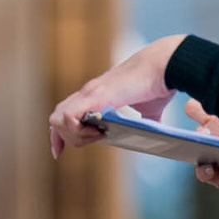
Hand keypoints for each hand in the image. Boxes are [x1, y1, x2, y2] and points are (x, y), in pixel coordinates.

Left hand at [47, 34, 183, 156]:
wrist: (164, 66)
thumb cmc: (158, 84)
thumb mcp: (149, 109)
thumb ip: (146, 120)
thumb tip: (157, 136)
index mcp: (94, 97)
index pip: (62, 116)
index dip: (57, 136)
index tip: (58, 153)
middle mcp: (87, 94)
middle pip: (55, 121)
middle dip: (69, 139)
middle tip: (98, 137)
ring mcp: (88, 93)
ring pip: (56, 120)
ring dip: (75, 136)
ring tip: (101, 134)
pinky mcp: (94, 95)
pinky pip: (68, 117)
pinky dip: (79, 130)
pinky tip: (100, 130)